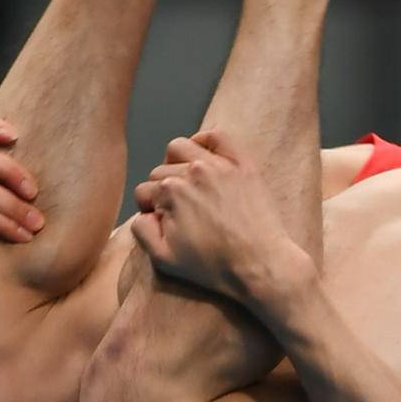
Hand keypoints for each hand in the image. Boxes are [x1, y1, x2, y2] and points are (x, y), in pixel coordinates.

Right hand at [129, 131, 307, 317]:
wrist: (258, 264)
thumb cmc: (213, 265)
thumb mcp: (164, 259)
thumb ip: (142, 231)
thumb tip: (143, 213)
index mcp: (169, 192)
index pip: (144, 192)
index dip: (150, 210)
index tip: (163, 223)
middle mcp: (191, 171)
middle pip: (160, 171)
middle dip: (162, 190)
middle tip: (177, 211)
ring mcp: (218, 164)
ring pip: (180, 148)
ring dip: (175, 163)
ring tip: (186, 183)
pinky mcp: (241, 163)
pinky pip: (217, 136)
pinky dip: (205, 141)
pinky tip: (203, 157)